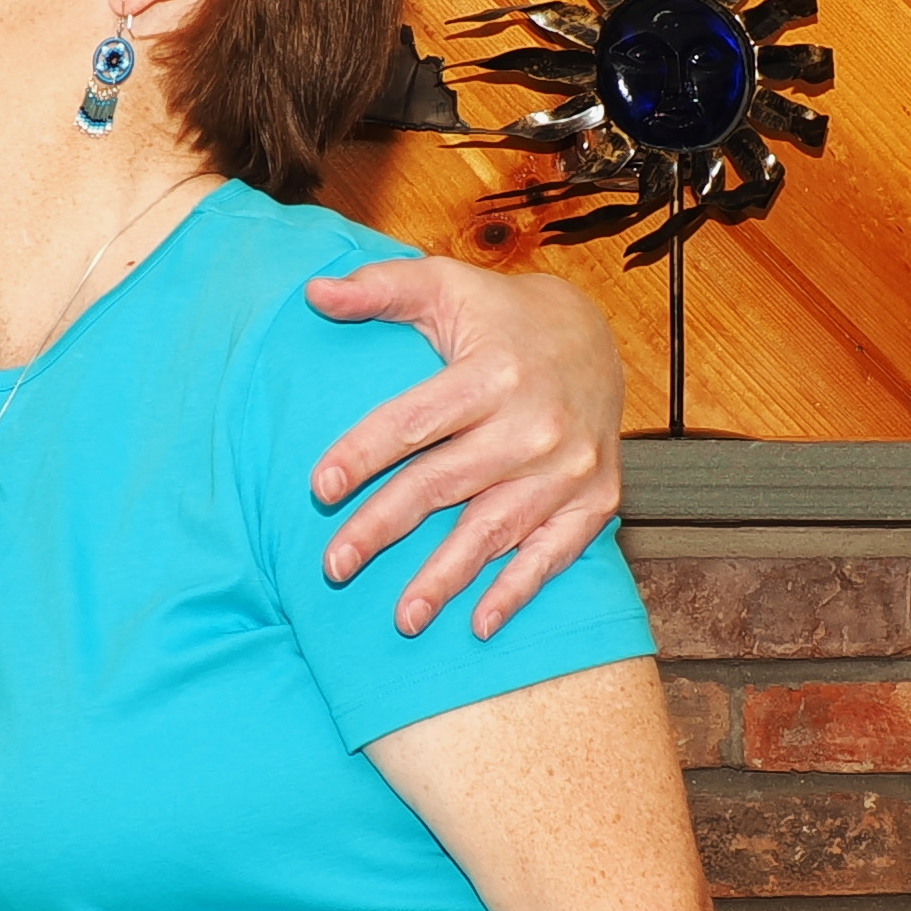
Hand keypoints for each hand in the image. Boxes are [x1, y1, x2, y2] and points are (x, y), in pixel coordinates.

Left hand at [306, 260, 623, 638]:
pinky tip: (479, 624)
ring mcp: (570, 468)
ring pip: (495, 530)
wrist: (596, 339)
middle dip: (385, 528)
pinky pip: (553, 554)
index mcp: (494, 372)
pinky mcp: (596, 500)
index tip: (320, 488)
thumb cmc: (502, 317)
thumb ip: (381, 290)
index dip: (365, 453)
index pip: (416, 420)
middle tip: (333, 566)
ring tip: (402, 619)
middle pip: (445, 484)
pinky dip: (518, 591)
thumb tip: (314, 292)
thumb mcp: (446, 286)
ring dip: (447, 578)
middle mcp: (536, 423)